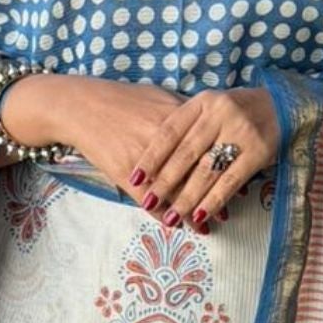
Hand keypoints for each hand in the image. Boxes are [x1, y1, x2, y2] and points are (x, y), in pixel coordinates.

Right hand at [0, 73, 277, 232]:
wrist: (82, 106)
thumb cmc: (122, 100)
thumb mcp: (158, 96)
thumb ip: (185, 112)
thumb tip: (210, 123)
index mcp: (176, 118)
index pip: (208, 146)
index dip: (225, 166)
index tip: (240, 179)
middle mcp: (165, 140)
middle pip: (197, 172)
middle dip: (215, 194)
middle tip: (230, 210)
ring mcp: (146, 160)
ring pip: (176, 192)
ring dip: (192, 211)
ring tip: (207, 225)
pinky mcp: (126, 174)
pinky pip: (150, 201)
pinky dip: (164, 215)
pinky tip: (175, 226)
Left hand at [127, 86, 279, 228]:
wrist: (282, 104)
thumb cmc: (235, 111)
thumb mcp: (209, 109)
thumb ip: (186, 128)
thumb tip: (154, 166)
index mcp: (202, 103)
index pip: (170, 132)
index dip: (152, 157)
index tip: (135, 178)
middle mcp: (220, 114)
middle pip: (186, 153)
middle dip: (165, 181)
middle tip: (149, 202)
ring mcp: (240, 132)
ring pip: (207, 171)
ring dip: (187, 198)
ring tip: (171, 217)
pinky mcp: (258, 152)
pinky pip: (230, 181)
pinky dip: (213, 201)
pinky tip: (200, 215)